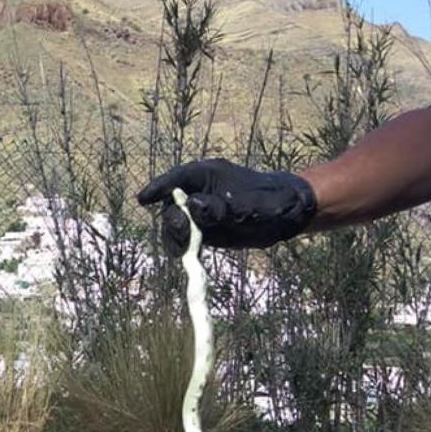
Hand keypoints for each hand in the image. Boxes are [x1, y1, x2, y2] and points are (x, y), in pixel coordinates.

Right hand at [136, 159, 317, 255]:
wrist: (288, 214)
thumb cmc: (273, 200)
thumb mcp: (251, 205)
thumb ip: (223, 207)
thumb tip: (193, 206)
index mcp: (206, 175)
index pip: (176, 179)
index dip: (158, 188)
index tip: (142, 199)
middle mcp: (196, 192)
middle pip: (171, 205)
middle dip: (172, 220)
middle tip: (184, 233)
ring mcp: (198, 212)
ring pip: (174, 224)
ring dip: (175, 237)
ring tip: (187, 248)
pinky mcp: (202, 231)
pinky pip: (184, 239)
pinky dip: (183, 248)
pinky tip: (188, 256)